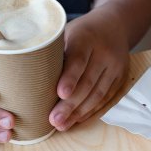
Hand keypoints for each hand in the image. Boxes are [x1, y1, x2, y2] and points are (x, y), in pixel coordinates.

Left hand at [49, 14, 128, 130]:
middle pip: (88, 82)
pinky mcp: (121, 78)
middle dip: (71, 104)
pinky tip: (78, 119)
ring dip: (79, 112)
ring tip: (62, 125)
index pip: (78, 60)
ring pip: (98, 94)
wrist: (115, 26)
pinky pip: (106, 98)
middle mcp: (105, 53)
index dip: (70, 78)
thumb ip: (55, 52)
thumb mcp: (67, 32)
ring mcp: (116, 67)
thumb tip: (29, 77)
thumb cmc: (83, 32)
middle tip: (54, 120)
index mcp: (87, 38)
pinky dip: (91, 111)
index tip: (60, 94)